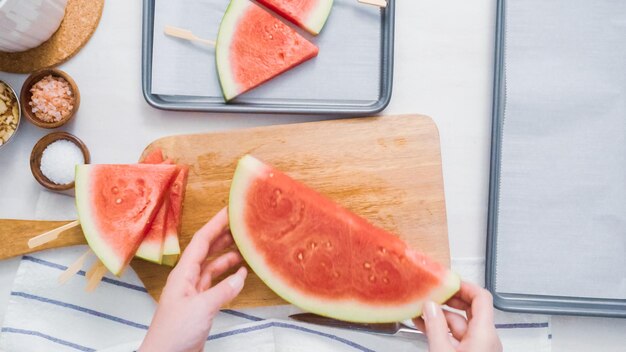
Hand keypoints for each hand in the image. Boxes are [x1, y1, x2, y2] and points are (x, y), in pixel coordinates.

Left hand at [139, 207, 247, 351]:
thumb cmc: (173, 333)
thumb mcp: (201, 308)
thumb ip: (222, 291)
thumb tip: (239, 278)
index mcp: (183, 274)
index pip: (201, 241)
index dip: (215, 224)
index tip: (228, 211)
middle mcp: (188, 279)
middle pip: (206, 250)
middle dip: (223, 236)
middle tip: (240, 225)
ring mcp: (194, 292)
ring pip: (212, 267)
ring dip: (227, 257)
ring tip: (244, 247)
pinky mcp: (200, 305)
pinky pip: (216, 285)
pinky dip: (229, 278)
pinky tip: (240, 275)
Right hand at [413, 282, 502, 351]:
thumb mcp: (442, 350)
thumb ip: (435, 327)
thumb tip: (430, 306)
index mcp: (485, 333)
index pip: (481, 297)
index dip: (464, 286)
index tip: (447, 281)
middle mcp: (487, 339)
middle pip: (471, 308)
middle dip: (449, 300)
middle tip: (432, 294)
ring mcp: (480, 348)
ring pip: (462, 324)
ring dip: (442, 316)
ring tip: (421, 311)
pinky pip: (458, 337)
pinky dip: (443, 330)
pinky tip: (427, 327)